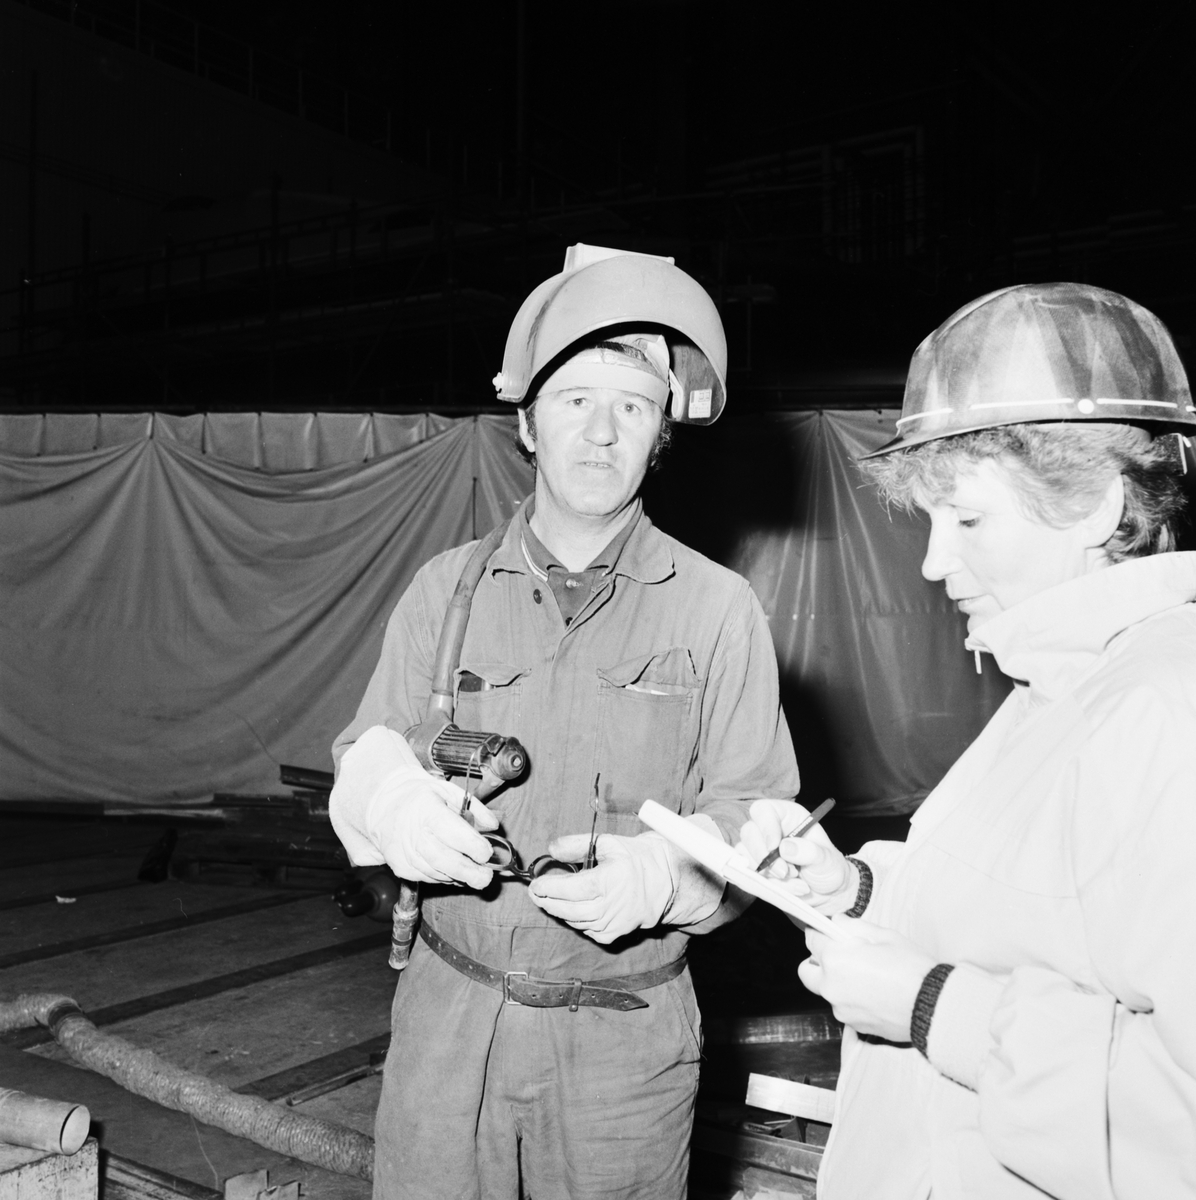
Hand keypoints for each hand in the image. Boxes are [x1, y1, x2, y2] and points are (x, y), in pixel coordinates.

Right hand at [371, 773, 500, 888]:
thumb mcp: (449, 791)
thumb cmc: (421, 798)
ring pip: (437, 873)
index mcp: (427, 810)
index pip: (451, 831)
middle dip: (469, 872)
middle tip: (486, 877)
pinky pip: (428, 878)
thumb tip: (492, 826)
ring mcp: (405, 853)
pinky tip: (453, 870)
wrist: (385, 807)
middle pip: (443, 859)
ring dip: (459, 876)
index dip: (471, 845)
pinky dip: (444, 877)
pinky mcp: (401, 868)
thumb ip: (475, 807)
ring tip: (474, 874)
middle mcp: (413, 833)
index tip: (487, 852)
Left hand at [527, 832, 678, 943]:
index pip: (570, 889)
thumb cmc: (634, 859)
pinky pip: (587, 931)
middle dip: (547, 902)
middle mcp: (611, 905)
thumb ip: (576, 845)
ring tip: (549, 900)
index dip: (549, 888)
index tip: (535, 884)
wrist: (665, 882)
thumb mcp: (607, 843)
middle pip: (568, 909)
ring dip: (559, 912)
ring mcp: (613, 923)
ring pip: (575, 922)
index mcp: (609, 880)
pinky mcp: (615, 934)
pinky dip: (576, 921)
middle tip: (535, 894)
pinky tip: (571, 910)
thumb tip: (551, 849)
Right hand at [735, 799, 857, 913]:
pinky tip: (787, 888)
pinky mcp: (756, 870)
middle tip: (784, 872)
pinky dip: (767, 886)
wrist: (828, 894)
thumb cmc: (829, 868)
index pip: (763, 810)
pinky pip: (748, 876)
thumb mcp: (827, 859)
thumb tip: (786, 848)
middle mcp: (769, 830)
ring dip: (768, 874)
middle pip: (748, 832)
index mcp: (787, 817)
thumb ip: (810, 852)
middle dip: (763, 856)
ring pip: (746, 856)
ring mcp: (760, 850)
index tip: (774, 847)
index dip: (765, 826)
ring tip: (795, 879)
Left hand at [798, 918, 936, 1041]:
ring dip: (836, 981)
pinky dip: (851, 999)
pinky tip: (875, 994)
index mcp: (835, 959)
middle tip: (841, 955)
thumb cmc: (911, 967)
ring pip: (826, 991)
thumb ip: (853, 927)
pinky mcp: (854, 1025)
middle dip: (818, 960)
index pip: (811, 939)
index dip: (820, 932)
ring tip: (866, 976)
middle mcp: (831, 986)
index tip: (829, 932)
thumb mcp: (885, 936)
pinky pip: (843, 1007)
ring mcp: (841, 1009)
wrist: (934, 1006)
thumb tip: (837, 922)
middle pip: (807, 970)